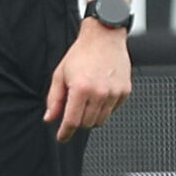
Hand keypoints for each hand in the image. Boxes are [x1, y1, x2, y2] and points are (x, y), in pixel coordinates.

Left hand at [44, 20, 131, 143]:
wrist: (104, 37)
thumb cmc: (81, 54)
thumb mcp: (60, 74)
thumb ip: (54, 99)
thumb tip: (50, 118)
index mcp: (80, 88)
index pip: (72, 121)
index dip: (65, 133)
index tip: (62, 137)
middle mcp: (99, 92)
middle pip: (87, 124)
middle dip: (78, 122)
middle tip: (74, 110)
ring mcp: (114, 92)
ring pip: (101, 120)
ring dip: (91, 117)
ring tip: (86, 101)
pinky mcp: (124, 91)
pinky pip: (113, 110)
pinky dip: (104, 108)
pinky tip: (99, 94)